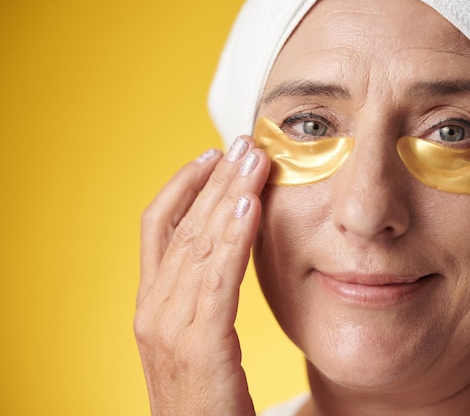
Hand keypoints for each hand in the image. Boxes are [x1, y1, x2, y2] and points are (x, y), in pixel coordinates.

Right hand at [134, 136, 268, 415]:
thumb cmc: (207, 399)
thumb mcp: (199, 339)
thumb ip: (205, 299)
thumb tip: (228, 255)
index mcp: (152, 305)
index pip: (159, 228)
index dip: (182, 186)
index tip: (210, 156)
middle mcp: (153, 309)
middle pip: (183, 226)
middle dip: (213, 180)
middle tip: (243, 142)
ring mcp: (168, 328)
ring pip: (198, 244)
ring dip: (228, 196)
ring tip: (254, 159)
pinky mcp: (197, 347)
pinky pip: (217, 280)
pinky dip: (232, 238)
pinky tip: (250, 206)